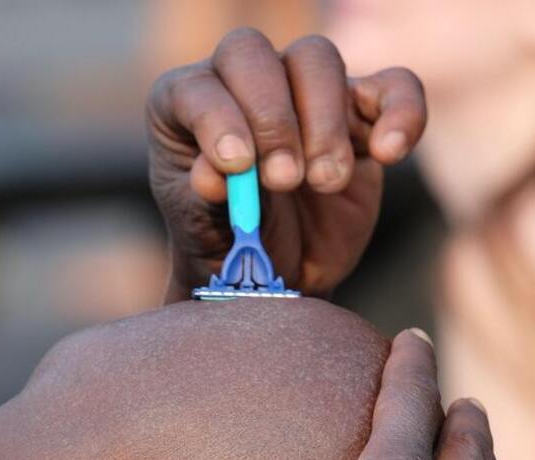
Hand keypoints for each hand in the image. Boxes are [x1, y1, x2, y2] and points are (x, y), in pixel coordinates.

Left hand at [147, 28, 426, 299]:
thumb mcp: (207, 234)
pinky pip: (392, 86)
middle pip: (253, 55)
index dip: (218, 119)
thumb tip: (212, 173)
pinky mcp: (358, 115)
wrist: (276, 278)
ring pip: (316, 60)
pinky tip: (390, 154)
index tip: (239, 165)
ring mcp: (300, 95)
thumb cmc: (227, 249)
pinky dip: (400, 111)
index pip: (197, 88)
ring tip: (323, 183)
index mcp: (184, 109)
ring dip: (323, 122)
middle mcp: (238, 87)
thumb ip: (205, 201)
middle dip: (272, 117)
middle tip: (284, 179)